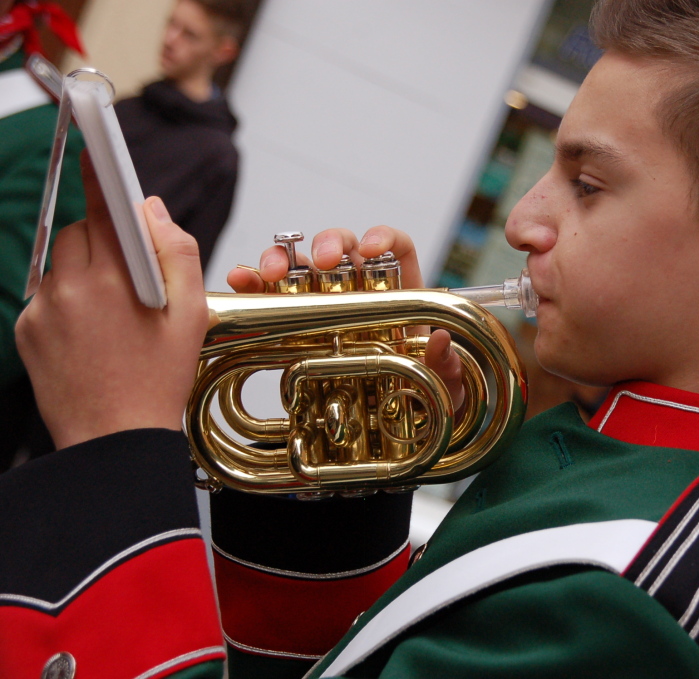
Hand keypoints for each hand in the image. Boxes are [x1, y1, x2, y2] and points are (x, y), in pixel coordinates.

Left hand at [15, 152, 208, 449]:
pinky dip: (67, 300)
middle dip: (105, 241)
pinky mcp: (25, 329)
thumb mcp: (190, 314)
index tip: (94, 145)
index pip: (102, 206)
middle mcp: (73, 286)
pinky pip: (46, 293)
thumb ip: (176, 252)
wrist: (114, 438)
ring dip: (85, 270)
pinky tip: (90, 334)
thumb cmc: (159, 378)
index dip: (99, 173)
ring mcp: (44, 309)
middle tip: (131, 278)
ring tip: (112, 312)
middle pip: (82, 231)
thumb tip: (150, 209)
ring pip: (62, 261)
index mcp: (118, 279)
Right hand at [225, 226, 463, 408]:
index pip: (397, 249)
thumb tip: (440, 341)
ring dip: (284, 259)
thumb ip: (447, 368)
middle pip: (344, 247)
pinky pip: (271, 295)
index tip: (370, 250)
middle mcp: (361, 291)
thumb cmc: (419, 399)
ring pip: (303, 264)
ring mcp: (324, 304)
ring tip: (270, 273)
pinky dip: (253, 283)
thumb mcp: (443, 389)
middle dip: (329, 244)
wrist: (385, 433)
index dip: (384, 238)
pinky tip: (240, 280)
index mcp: (401, 296)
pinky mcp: (293, 322)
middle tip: (320, 262)